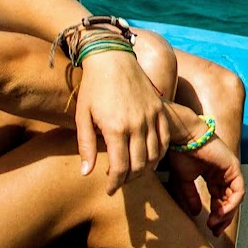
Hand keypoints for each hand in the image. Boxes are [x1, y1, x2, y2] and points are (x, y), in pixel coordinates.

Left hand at [73, 48, 170, 190]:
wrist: (112, 58)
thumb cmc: (93, 87)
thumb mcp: (82, 116)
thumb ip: (86, 146)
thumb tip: (87, 173)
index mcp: (115, 128)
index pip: (120, 168)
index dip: (115, 183)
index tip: (110, 189)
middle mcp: (137, 124)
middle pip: (139, 165)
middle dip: (129, 179)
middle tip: (120, 182)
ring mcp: (151, 117)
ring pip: (155, 155)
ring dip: (145, 169)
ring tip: (133, 172)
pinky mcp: (160, 110)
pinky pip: (165, 139)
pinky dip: (160, 153)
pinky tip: (150, 158)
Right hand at [165, 137, 244, 232]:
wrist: (184, 138)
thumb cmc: (182, 153)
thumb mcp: (184, 181)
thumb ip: (191, 196)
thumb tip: (196, 213)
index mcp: (213, 176)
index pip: (219, 200)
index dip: (216, 215)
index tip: (209, 227)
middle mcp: (224, 175)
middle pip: (229, 201)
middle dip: (223, 218)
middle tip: (215, 231)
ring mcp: (230, 171)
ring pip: (235, 198)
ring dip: (227, 214)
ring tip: (215, 224)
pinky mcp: (234, 168)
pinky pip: (238, 191)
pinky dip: (232, 204)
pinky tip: (221, 213)